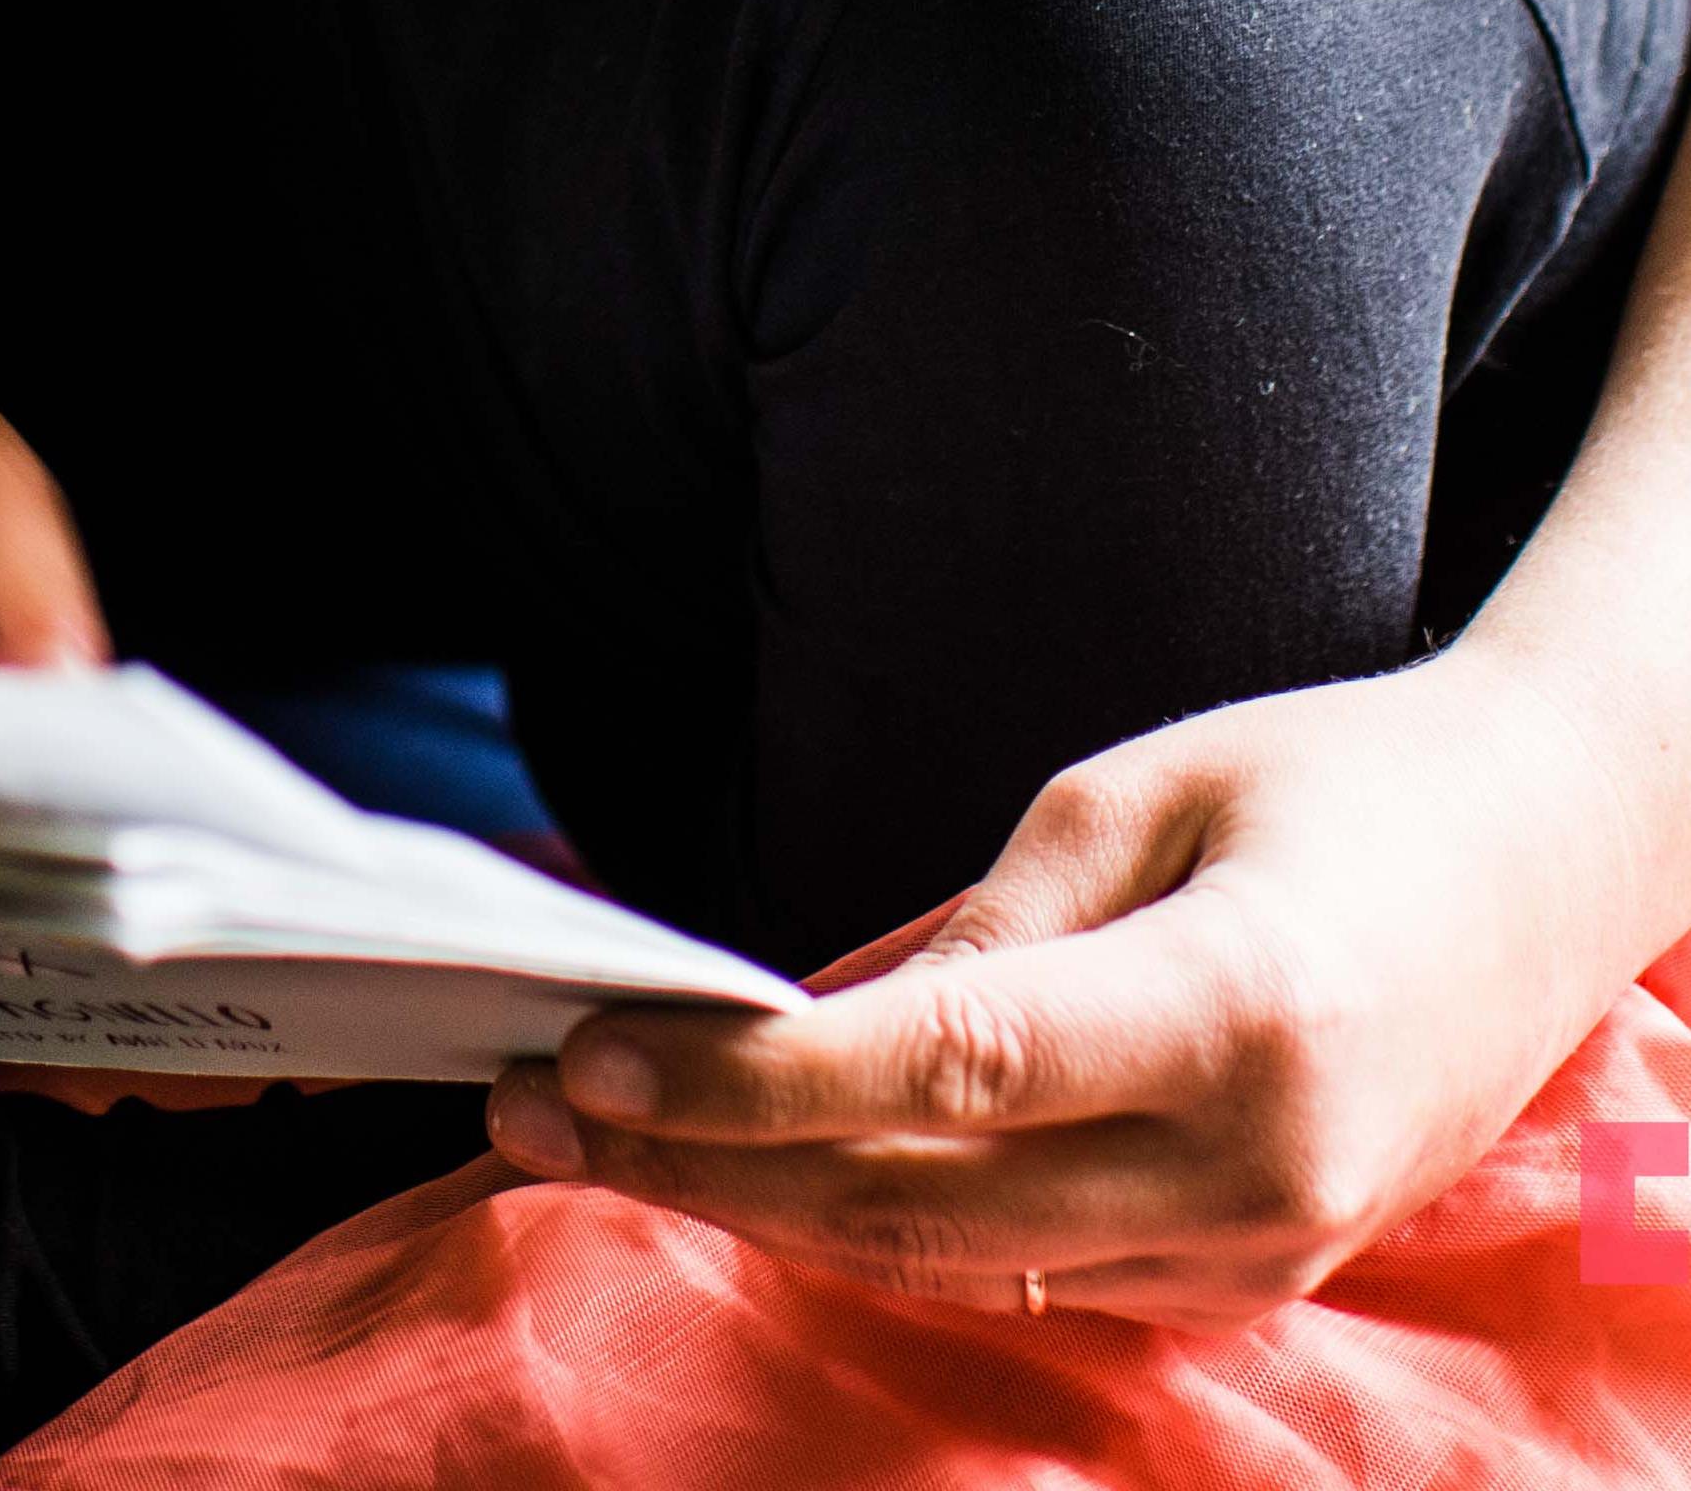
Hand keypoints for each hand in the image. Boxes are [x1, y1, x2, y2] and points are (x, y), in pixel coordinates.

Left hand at [488, 643, 1644, 1319]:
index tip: (593, 1053)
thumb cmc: (1336, 785)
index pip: (945, 1075)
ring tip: (588, 1138)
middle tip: (524, 1105)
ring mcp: (1256, 1253)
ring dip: (758, 1207)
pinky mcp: (1245, 1281)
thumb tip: (811, 1026)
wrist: (1541, 866)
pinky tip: (747, 1170)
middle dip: (699, 1162)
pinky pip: (1023, 1272)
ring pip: (951, 1264)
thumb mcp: (1139, 796)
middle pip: (917, 1204)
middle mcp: (1249, 1172)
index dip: (753, 1081)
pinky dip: (874, 1224)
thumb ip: (983, 930)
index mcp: (1232, 1014)